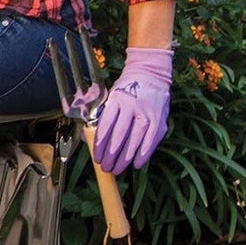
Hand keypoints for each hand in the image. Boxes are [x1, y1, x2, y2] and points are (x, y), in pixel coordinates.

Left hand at [93, 47, 172, 172]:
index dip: (100, 144)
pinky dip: (144, 153)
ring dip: (125, 158)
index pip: (106, 125)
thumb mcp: (110, 98)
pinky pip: (151, 140)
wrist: (150, 74)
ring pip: (135, 139)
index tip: (96, 158)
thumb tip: (86, 139)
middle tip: (105, 168)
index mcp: (116, 100)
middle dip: (111, 155)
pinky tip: (136, 164)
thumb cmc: (125, 89)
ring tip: (117, 169)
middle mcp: (132, 106)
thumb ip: (99, 117)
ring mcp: (147, 113)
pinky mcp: (159, 120)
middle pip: (120, 135)